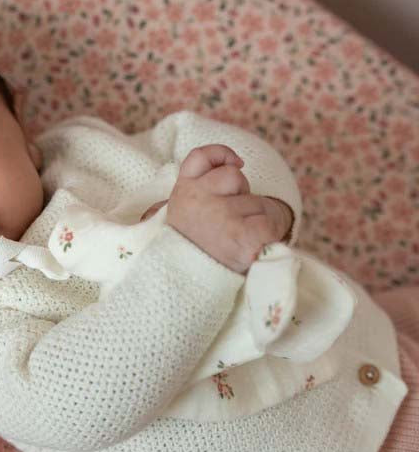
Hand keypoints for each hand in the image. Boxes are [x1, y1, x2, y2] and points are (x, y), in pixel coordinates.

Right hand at [142, 144, 290, 273]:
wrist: (186, 296)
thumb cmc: (193, 258)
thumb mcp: (183, 223)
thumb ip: (198, 197)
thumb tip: (234, 167)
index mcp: (180, 197)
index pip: (199, 158)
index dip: (220, 155)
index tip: (237, 164)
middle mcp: (197, 200)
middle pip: (235, 177)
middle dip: (242, 195)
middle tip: (229, 227)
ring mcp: (220, 216)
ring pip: (258, 201)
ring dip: (259, 218)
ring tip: (241, 243)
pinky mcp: (245, 235)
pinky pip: (271, 221)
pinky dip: (270, 234)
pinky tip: (255, 249)